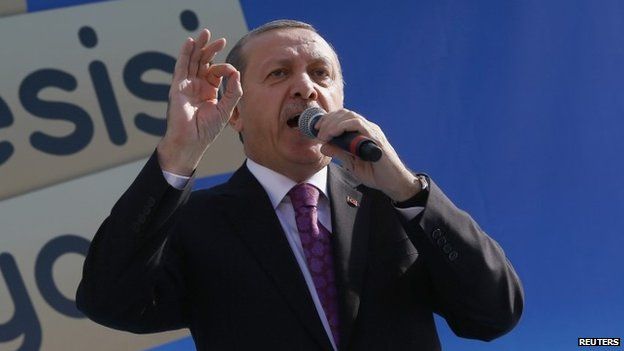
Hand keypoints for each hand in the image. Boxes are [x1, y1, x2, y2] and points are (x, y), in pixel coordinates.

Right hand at [157, 29, 241, 175]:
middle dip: (210, 50)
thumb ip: (233, 92)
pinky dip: (184, 54)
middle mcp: (196, 86)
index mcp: (208, 91)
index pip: (215, 72)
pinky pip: (181, 67)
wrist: (192, 141)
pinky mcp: (178, 87)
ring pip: (192, 61)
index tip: (231, 72)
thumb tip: (237, 73)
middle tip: (219, 39)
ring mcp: (186, 86)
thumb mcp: (226, 109)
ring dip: (198, 47)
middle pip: (202, 62)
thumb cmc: (207, 130)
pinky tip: (190, 43)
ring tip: (205, 34)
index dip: (224, 68)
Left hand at [316, 109, 420, 201]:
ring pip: (349, 116)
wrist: (394, 183)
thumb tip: (323, 146)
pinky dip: (342, 126)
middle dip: (327, 119)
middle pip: (344, 113)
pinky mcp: (375, 138)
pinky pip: (357, 124)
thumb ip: (339, 153)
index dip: (328, 119)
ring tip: (323, 135)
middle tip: (317, 131)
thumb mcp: (351, 163)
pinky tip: (333, 135)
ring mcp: (372, 131)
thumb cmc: (376, 174)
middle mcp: (367, 128)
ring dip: (332, 123)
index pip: (343, 117)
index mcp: (362, 133)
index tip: (316, 128)